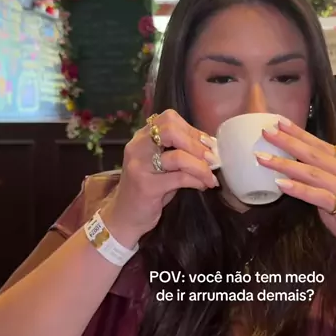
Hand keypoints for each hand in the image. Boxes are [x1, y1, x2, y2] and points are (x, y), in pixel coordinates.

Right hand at [101, 110, 218, 247]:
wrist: (124, 217)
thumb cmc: (147, 190)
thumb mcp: (161, 166)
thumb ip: (179, 152)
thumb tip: (210, 146)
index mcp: (141, 137)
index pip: (169, 119)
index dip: (192, 130)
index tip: (208, 144)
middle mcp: (137, 147)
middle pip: (172, 131)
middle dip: (197, 144)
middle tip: (212, 159)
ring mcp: (140, 166)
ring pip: (178, 156)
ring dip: (201, 166)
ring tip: (211, 176)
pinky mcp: (146, 186)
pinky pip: (179, 178)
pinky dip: (197, 180)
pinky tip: (204, 185)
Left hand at [255, 119, 335, 272]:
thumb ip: (321, 181)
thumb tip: (295, 170)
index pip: (322, 145)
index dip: (300, 133)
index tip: (279, 122)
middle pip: (315, 153)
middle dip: (288, 141)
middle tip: (266, 131)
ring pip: (313, 172)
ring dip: (285, 164)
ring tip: (263, 158)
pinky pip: (317, 195)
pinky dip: (298, 188)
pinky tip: (280, 183)